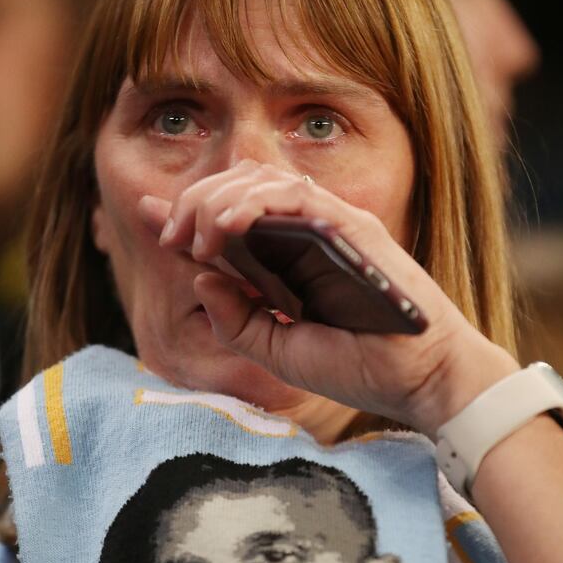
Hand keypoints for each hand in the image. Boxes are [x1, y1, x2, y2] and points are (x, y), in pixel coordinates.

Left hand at [138, 162, 516, 431]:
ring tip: (197, 235)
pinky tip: (228, 228)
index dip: (185, 211)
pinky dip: (255, 202)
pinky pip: (295, 195)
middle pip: (237, 188)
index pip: (230, 219)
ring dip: (218, 199)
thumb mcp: (279, 351)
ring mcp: (330, 225)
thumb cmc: (359, 368)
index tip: (145, 213)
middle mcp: (306, 235)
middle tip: (171, 237)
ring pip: (261, 180)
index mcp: (288, 260)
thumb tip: (199, 279)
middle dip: (193, 204)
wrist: (417, 382)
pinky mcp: (352, 226)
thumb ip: (237, 320)